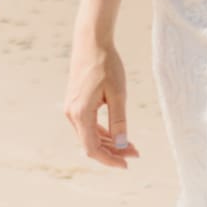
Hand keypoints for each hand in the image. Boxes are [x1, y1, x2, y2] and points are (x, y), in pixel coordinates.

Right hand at [62, 35, 140, 168]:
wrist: (91, 42)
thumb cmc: (106, 65)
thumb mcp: (118, 93)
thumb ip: (119, 120)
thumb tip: (123, 144)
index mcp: (80, 113)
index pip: (92, 148)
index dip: (109, 159)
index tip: (127, 164)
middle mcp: (71, 114)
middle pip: (90, 144)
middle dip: (113, 152)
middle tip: (136, 153)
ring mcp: (71, 109)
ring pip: (88, 136)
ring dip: (108, 143)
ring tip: (131, 146)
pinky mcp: (75, 103)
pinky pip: (87, 125)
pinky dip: (102, 132)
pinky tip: (117, 134)